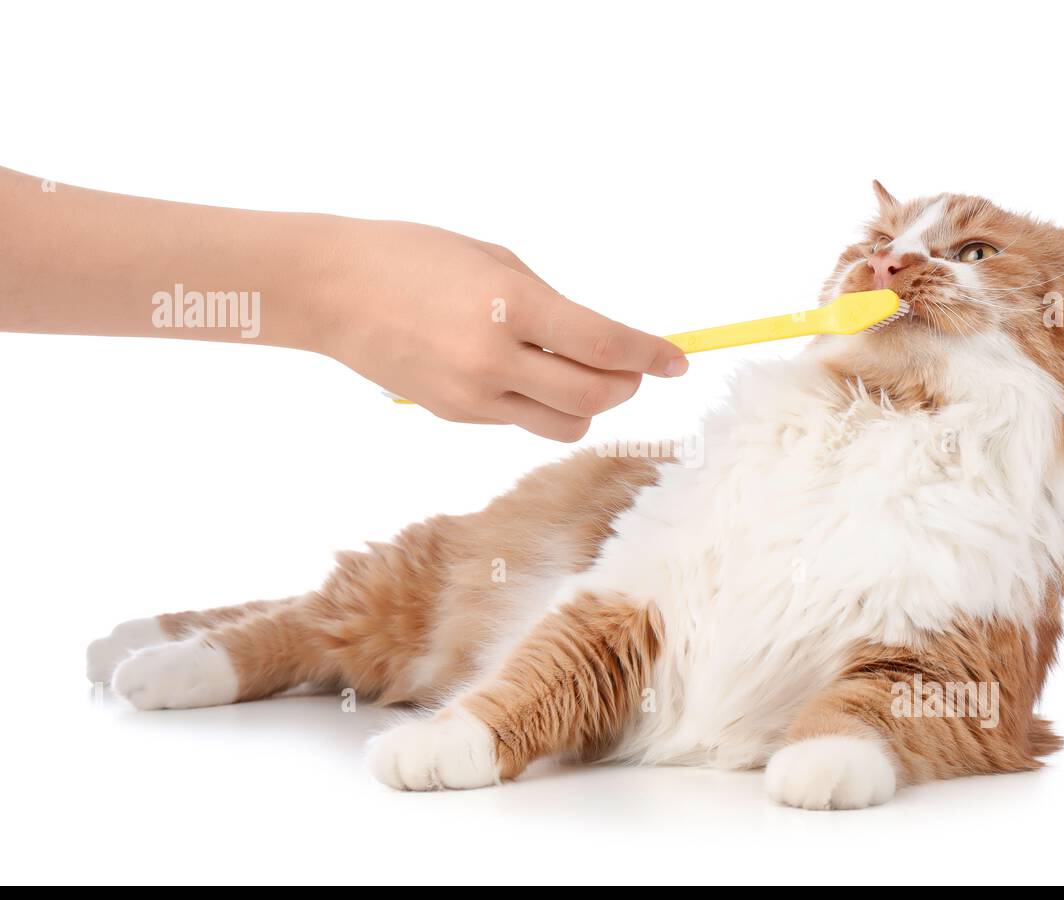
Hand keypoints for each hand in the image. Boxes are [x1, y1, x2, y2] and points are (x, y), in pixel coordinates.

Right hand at [314, 221, 687, 440]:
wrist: (331, 288)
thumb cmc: (415, 256)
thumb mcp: (494, 261)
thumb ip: (550, 305)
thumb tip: (600, 342)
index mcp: (510, 305)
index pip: (603, 344)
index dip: (650, 355)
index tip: (679, 360)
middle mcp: (493, 358)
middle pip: (592, 399)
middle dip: (627, 387)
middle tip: (635, 370)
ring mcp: (471, 395)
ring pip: (561, 426)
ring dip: (588, 406)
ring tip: (582, 375)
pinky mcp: (454, 415)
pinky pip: (520, 420)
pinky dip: (539, 403)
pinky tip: (525, 373)